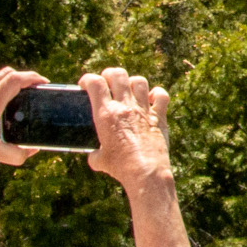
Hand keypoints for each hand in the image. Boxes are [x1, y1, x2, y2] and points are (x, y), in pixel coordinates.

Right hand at [83, 68, 172, 190]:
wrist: (145, 172)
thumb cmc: (121, 167)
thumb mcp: (100, 161)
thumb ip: (95, 155)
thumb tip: (94, 156)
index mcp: (106, 114)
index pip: (95, 83)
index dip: (87, 79)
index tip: (85, 85)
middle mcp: (125, 107)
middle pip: (118, 74)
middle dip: (110, 74)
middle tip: (107, 82)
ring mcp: (144, 109)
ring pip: (139, 81)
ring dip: (132, 82)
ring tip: (129, 90)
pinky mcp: (159, 116)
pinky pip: (161, 95)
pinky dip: (157, 94)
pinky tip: (152, 99)